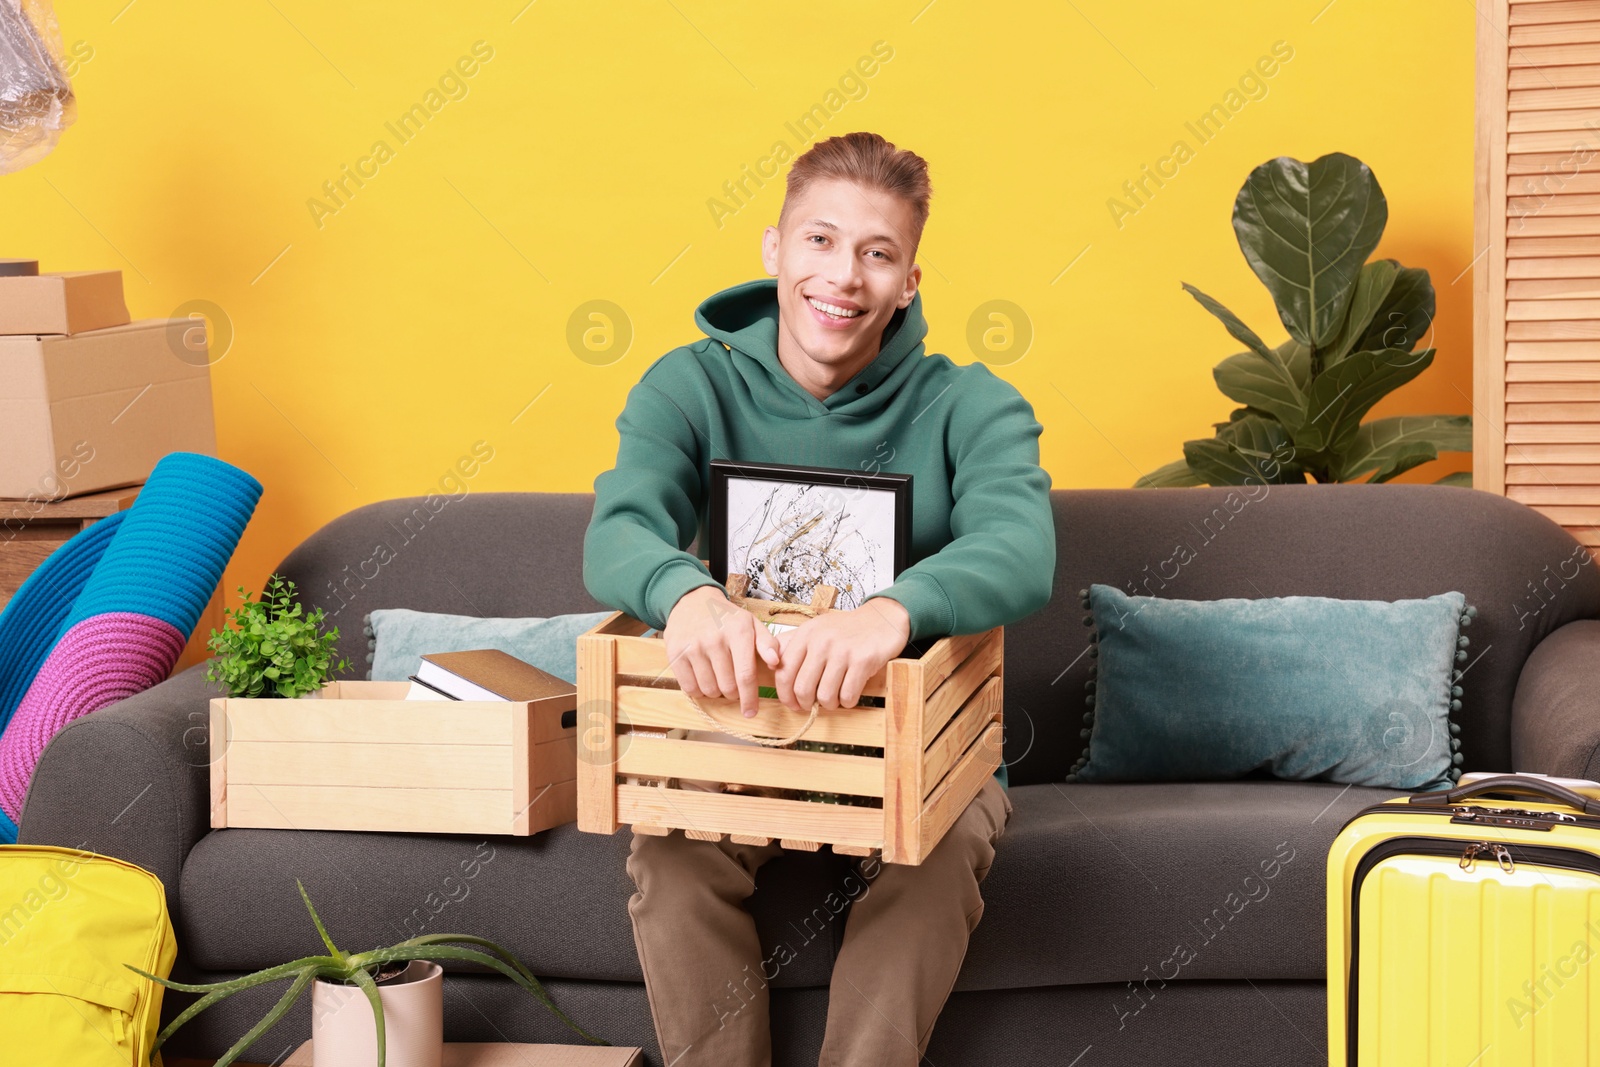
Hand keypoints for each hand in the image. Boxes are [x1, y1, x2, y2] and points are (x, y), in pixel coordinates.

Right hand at [663, 586, 781, 717]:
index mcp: (738, 631)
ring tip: (718, 677)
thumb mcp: (751, 624)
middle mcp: (714, 639)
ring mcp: (693, 647)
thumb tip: (776, 663)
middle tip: (733, 684)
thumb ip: (767, 644)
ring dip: (716, 691)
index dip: (749, 698)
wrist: (692, 602)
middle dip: (734, 693)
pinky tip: (703, 678)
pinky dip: (699, 690)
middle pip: (728, 687)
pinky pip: (690, 688)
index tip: (751, 712)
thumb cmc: (727, 619)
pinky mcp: (675, 654)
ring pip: (709, 690)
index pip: (745, 675)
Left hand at [773, 597, 910, 712]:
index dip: (785, 694)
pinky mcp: (863, 660)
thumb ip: (793, 646)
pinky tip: (849, 694)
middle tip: (814, 705)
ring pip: (825, 695)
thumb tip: (771, 666)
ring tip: (834, 698)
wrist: (882, 619)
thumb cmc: (846, 630)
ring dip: (829, 704)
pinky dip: (847, 702)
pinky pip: (847, 695)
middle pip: (802, 688)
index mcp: (806, 634)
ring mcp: (843, 651)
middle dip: (806, 704)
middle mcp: (821, 641)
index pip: (783, 671)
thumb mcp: (816, 629)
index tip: (792, 703)